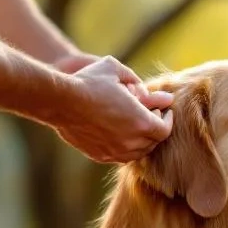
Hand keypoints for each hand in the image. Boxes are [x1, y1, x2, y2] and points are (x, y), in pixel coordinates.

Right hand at [51, 56, 174, 162]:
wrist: (59, 100)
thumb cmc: (89, 82)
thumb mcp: (118, 71)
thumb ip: (142, 84)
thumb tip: (164, 98)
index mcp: (141, 122)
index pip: (165, 129)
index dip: (168, 119)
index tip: (164, 110)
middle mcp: (130, 142)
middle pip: (153, 143)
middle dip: (155, 128)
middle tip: (151, 115)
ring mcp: (114, 152)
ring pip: (137, 153)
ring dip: (141, 139)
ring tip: (135, 123)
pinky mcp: (99, 156)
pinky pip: (120, 156)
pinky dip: (125, 146)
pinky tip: (119, 132)